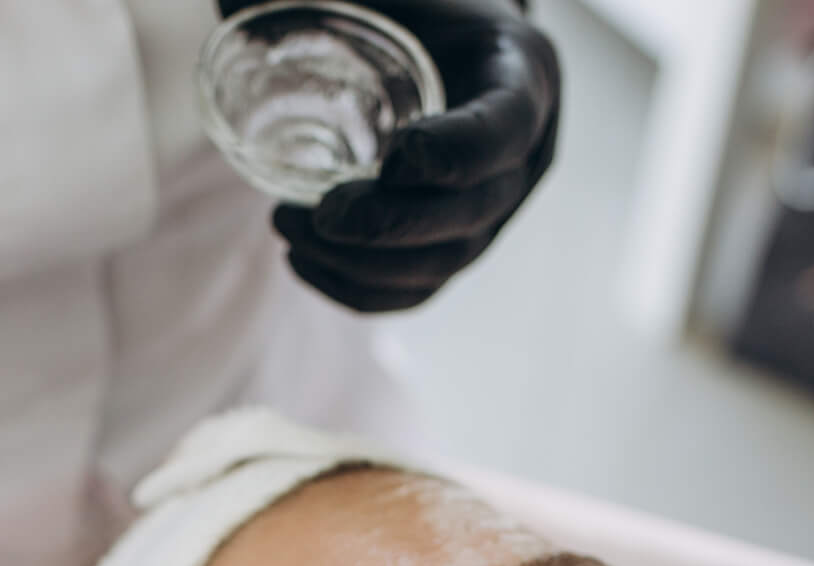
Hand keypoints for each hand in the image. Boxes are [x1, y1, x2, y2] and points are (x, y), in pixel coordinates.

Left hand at [239, 0, 561, 311]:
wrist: (439, 43)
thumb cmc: (412, 5)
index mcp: (523, 74)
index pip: (505, 128)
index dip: (456, 151)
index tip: (393, 154)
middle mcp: (525, 153)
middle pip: (471, 213)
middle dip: (393, 225)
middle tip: (321, 215)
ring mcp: (497, 210)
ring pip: (444, 264)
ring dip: (363, 263)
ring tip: (289, 230)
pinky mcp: (459, 247)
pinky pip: (417, 290)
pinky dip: (359, 290)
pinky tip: (304, 262)